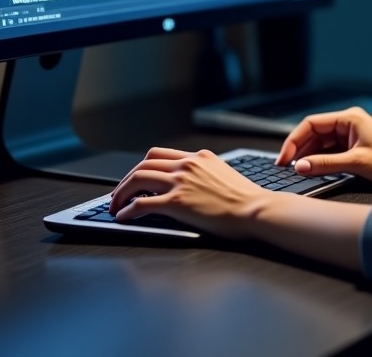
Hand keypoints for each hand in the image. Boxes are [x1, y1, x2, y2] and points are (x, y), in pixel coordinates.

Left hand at [109, 147, 264, 237]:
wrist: (255, 209)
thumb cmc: (246, 200)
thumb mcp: (224, 175)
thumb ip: (206, 174)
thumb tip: (192, 185)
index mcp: (200, 157)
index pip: (160, 154)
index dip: (142, 166)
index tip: (135, 179)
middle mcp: (188, 164)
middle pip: (144, 164)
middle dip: (126, 179)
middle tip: (119, 194)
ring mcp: (181, 182)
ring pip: (138, 178)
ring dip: (121, 193)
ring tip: (115, 206)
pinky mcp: (177, 202)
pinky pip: (141, 203)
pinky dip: (127, 210)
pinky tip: (123, 217)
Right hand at [276, 106, 371, 186]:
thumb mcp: (357, 164)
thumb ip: (325, 164)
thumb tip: (300, 166)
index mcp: (349, 118)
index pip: (311, 123)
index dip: (294, 141)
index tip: (283, 158)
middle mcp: (349, 121)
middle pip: (314, 132)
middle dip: (299, 149)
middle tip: (285, 168)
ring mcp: (352, 133)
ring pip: (321, 142)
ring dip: (308, 155)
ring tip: (296, 171)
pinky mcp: (354, 145)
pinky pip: (330, 149)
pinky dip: (320, 159)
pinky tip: (312, 170)